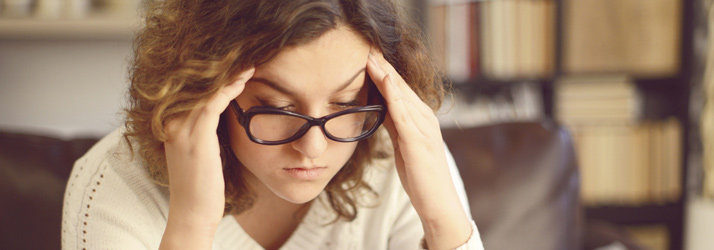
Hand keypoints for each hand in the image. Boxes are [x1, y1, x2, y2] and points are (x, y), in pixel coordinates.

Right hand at [160, 67, 254, 248]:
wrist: (192, 213)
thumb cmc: (201, 186)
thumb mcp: (200, 152)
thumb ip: (204, 131)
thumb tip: (221, 114)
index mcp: (170, 124)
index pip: (193, 90)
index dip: (215, 76)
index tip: (236, 64)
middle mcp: (171, 123)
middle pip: (197, 85)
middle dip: (222, 70)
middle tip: (245, 56)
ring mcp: (180, 129)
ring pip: (206, 90)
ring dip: (229, 75)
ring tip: (249, 63)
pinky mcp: (195, 138)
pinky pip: (212, 104)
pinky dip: (229, 89)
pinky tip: (243, 80)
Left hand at [365, 50, 470, 248]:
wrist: (438, 202)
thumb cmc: (421, 177)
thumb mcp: (404, 145)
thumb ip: (396, 126)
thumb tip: (382, 109)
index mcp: (421, 119)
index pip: (400, 90)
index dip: (384, 73)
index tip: (368, 57)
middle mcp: (425, 118)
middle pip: (401, 87)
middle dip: (383, 67)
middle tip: (366, 48)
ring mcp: (424, 128)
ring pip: (402, 95)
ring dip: (386, 75)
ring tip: (370, 58)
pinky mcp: (418, 140)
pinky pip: (404, 113)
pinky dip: (395, 95)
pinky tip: (385, 82)